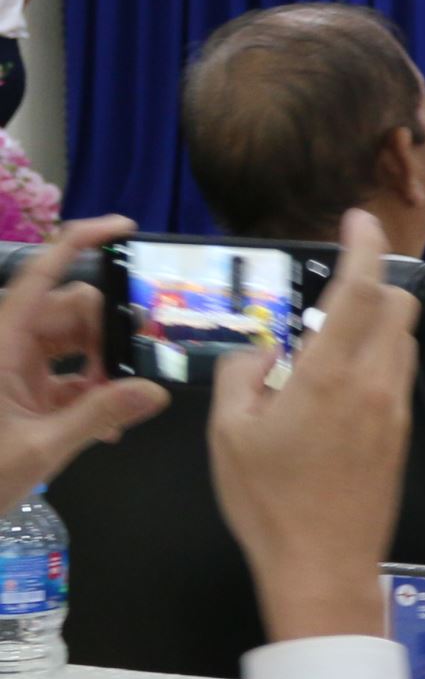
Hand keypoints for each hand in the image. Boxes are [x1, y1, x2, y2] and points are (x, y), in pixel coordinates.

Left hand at [0, 217, 170, 502]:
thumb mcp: (38, 450)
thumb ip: (97, 416)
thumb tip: (155, 391)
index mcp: (1, 345)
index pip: (40, 275)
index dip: (78, 242)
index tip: (123, 228)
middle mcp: (7, 347)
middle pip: (69, 310)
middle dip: (108, 331)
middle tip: (138, 364)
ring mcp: (12, 370)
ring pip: (72, 342)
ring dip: (103, 364)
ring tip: (121, 403)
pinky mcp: (19, 393)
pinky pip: (66, 375)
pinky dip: (92, 391)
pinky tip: (110, 423)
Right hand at [209, 211, 421, 641]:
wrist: (323, 565)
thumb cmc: (270, 503)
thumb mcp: (229, 434)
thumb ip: (242, 375)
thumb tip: (259, 352)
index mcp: (331, 375)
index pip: (360, 289)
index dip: (364, 246)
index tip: (360, 219)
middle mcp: (375, 383)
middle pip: (395, 305)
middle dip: (370, 285)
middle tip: (327, 295)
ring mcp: (395, 408)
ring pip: (401, 339)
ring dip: (374, 324)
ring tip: (323, 346)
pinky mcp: (401, 432)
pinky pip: (398, 374)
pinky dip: (376, 359)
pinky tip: (336, 385)